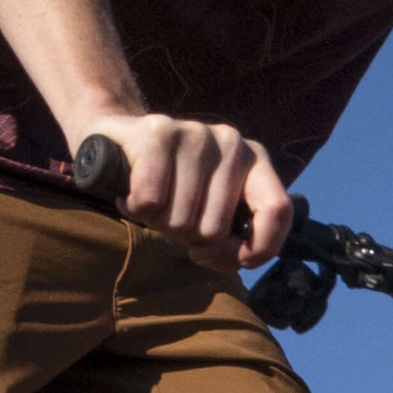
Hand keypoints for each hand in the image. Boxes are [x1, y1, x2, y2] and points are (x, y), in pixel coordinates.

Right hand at [71, 112, 291, 270]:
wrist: (114, 143)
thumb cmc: (170, 188)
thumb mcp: (210, 215)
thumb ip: (233, 241)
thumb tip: (238, 259)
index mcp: (255, 161)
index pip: (278, 210)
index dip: (262, 247)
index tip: (240, 261)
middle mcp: (232, 142)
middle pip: (215, 228)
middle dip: (187, 238)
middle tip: (172, 218)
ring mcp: (196, 133)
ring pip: (181, 219)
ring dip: (158, 223)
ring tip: (151, 202)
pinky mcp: (158, 131)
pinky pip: (151, 200)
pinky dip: (136, 209)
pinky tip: (131, 194)